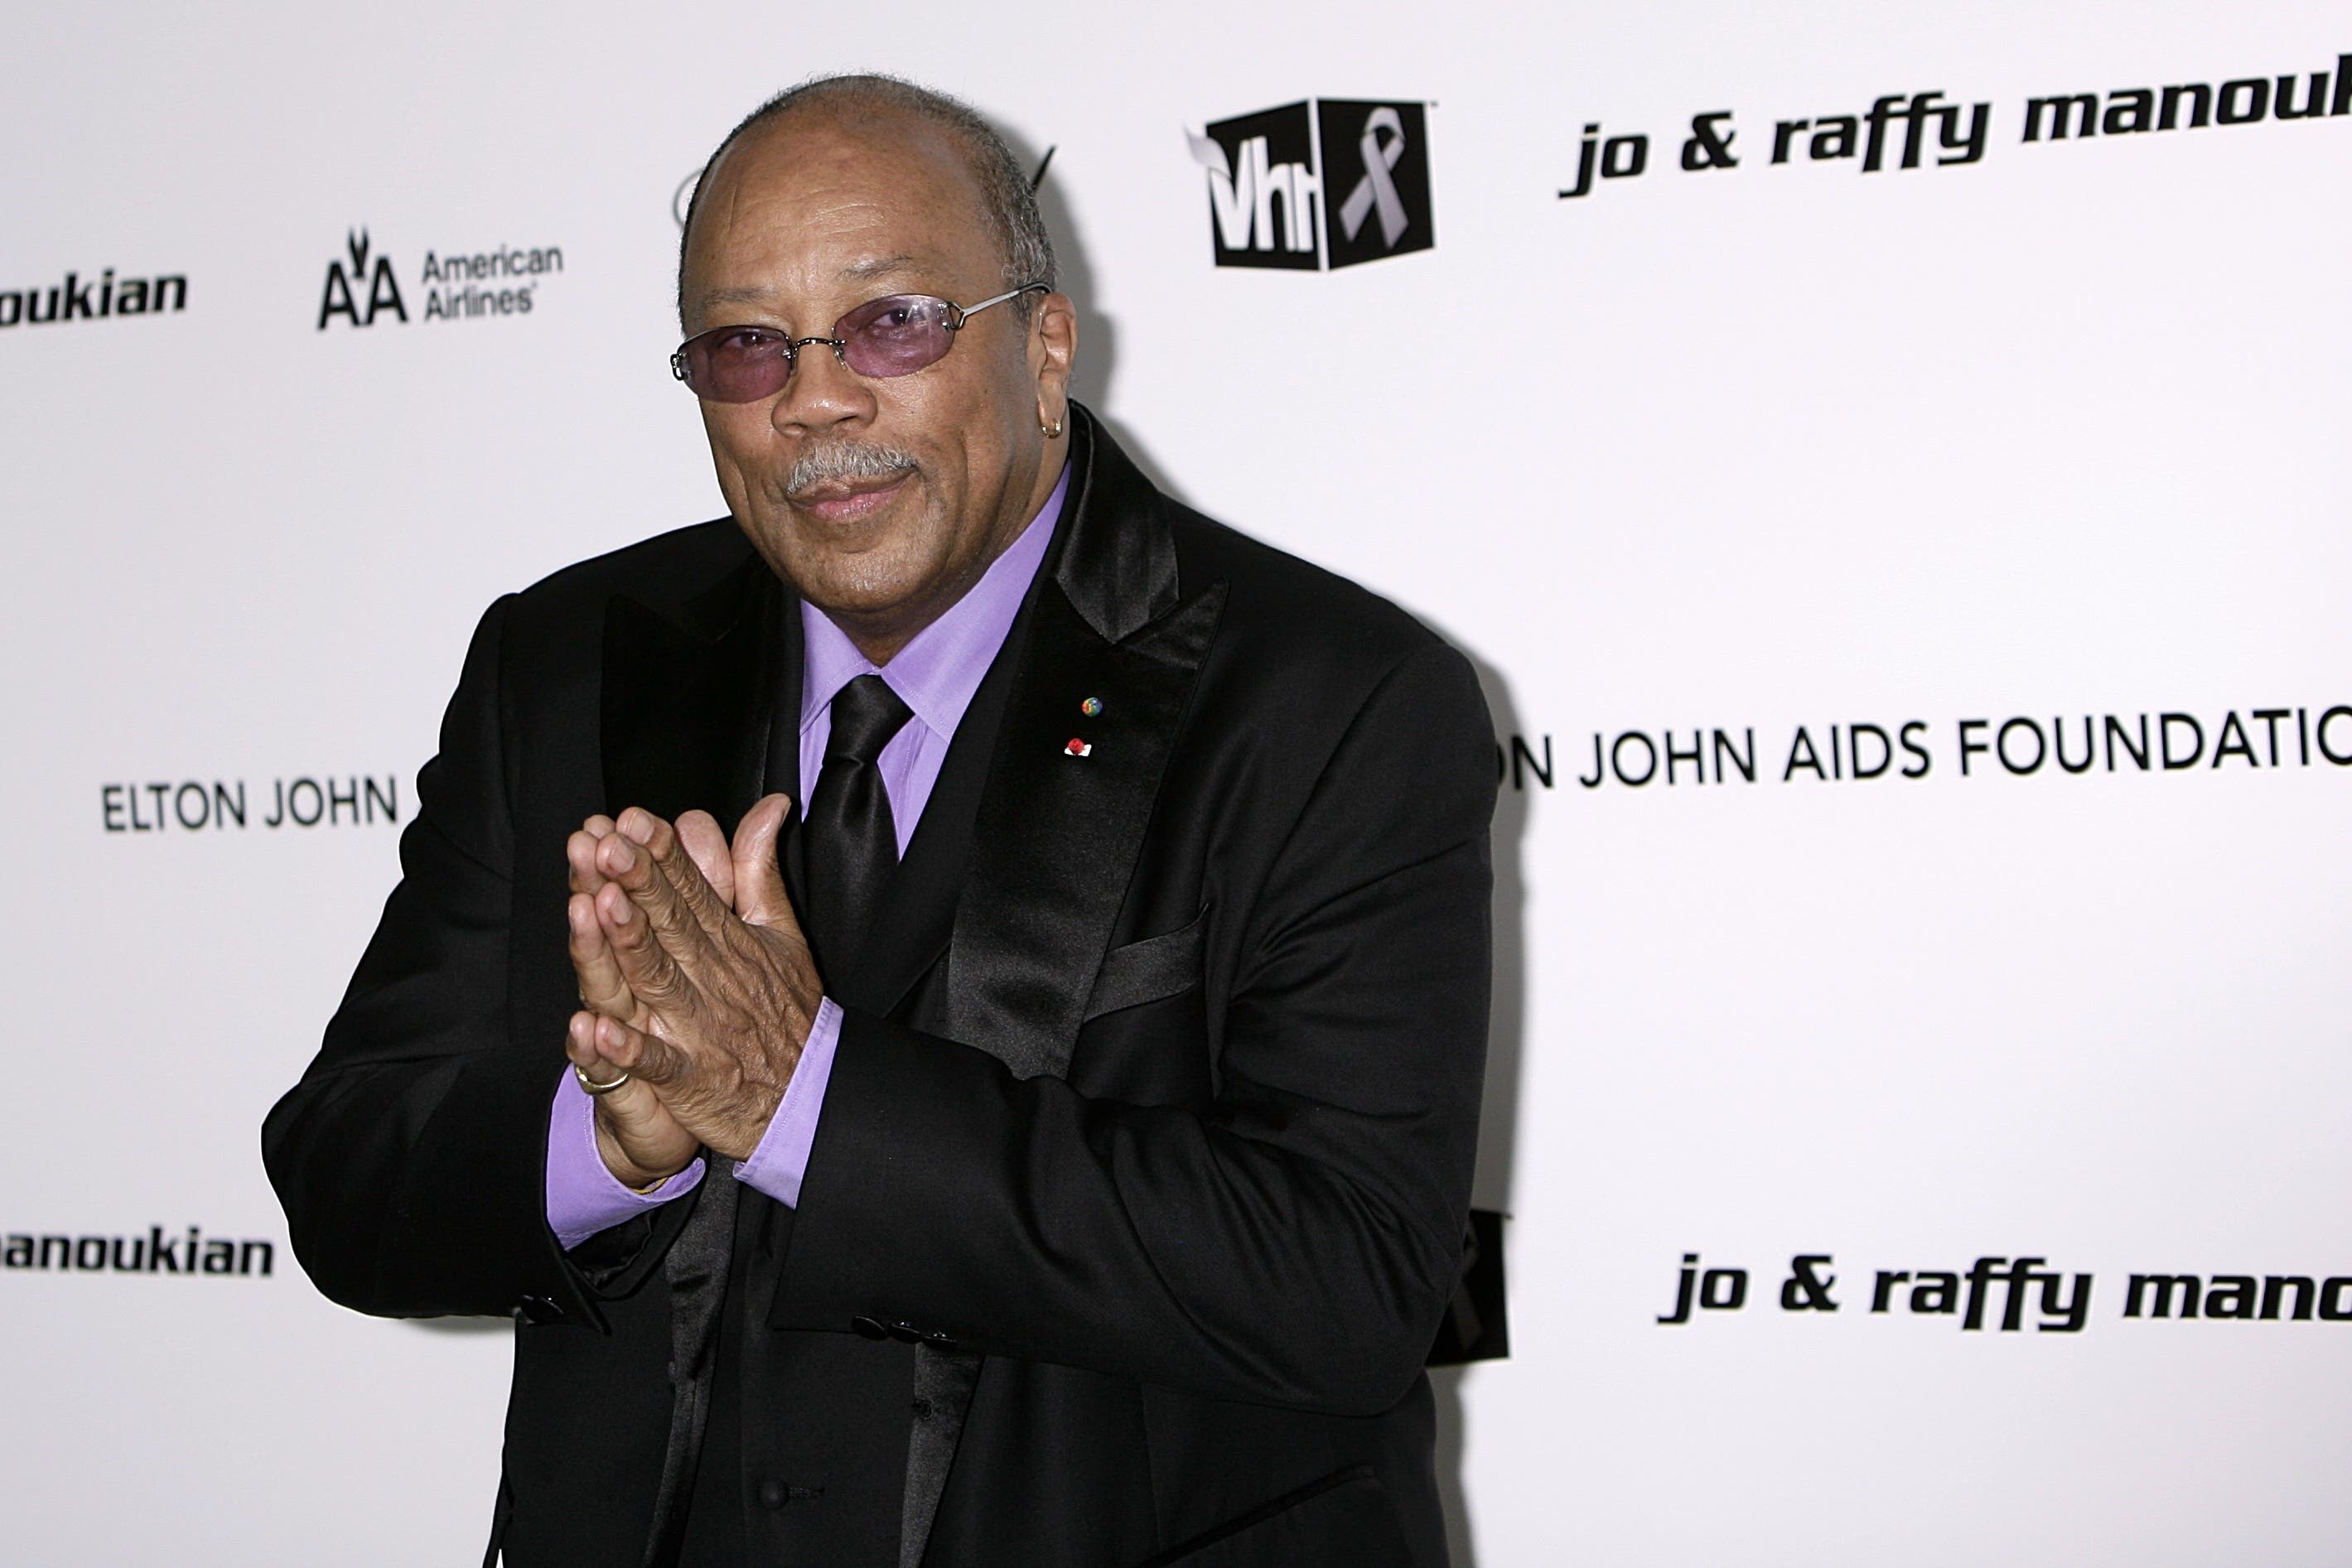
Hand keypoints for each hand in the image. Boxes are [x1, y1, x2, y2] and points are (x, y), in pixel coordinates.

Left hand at [567, 795, 822, 1162]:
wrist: (813, 1095)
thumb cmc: (789, 1011)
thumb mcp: (784, 933)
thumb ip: (761, 870)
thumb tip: (771, 805)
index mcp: (731, 941)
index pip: (693, 889)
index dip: (662, 854)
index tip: (632, 820)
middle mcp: (713, 977)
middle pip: (671, 923)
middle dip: (639, 883)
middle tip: (607, 845)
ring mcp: (699, 1028)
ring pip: (659, 980)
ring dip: (630, 945)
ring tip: (600, 907)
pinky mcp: (690, 1078)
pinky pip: (656, 1062)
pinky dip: (628, 1049)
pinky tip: (596, 1030)